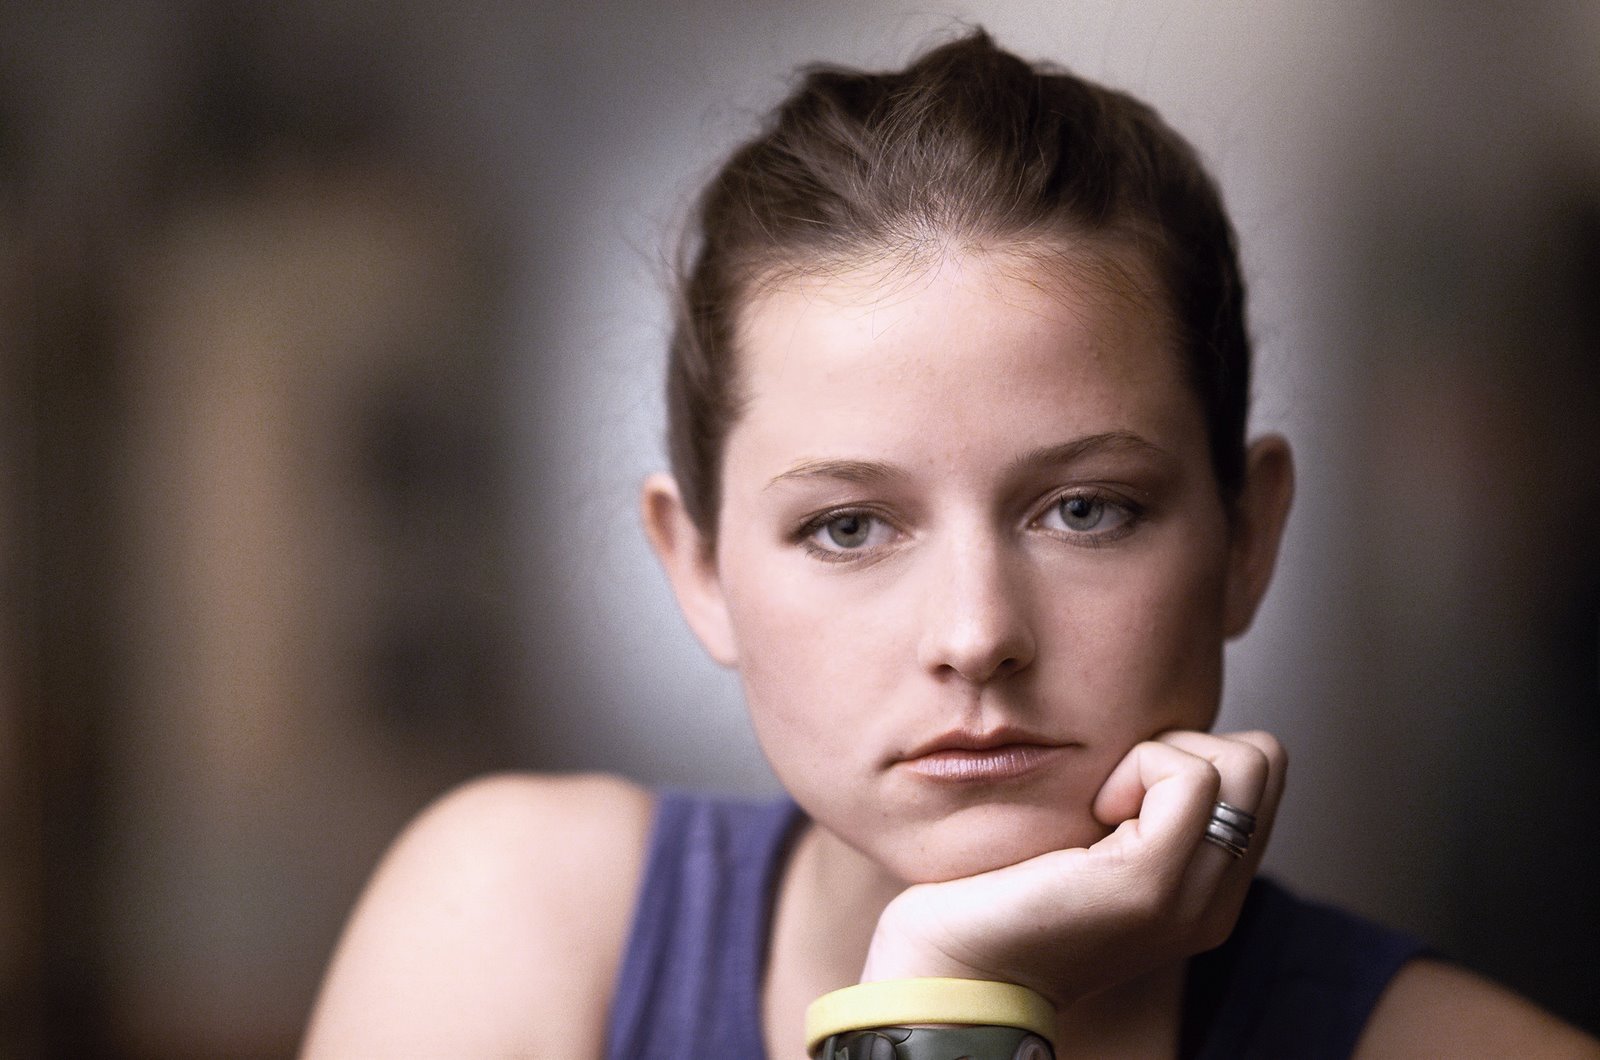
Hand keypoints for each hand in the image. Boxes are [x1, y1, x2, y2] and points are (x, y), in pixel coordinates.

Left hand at [858, 730, 1286, 1010]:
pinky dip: (1138, 766)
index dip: (1191, 753)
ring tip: (1103, 805)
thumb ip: (1141, 809)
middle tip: (1113, 791)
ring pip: (1244, 763)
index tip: (1119, 790)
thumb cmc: (999, 895)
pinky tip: (1093, 811)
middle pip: (1264, 762)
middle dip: (1186, 746)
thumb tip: (1157, 736)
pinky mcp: (1151, 882)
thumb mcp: (1092, 845)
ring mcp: (1191, 896)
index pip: (1258, 776)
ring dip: (1161, 756)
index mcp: (1205, 891)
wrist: (954, 968)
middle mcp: (1214, 900)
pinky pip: (1192, 777)